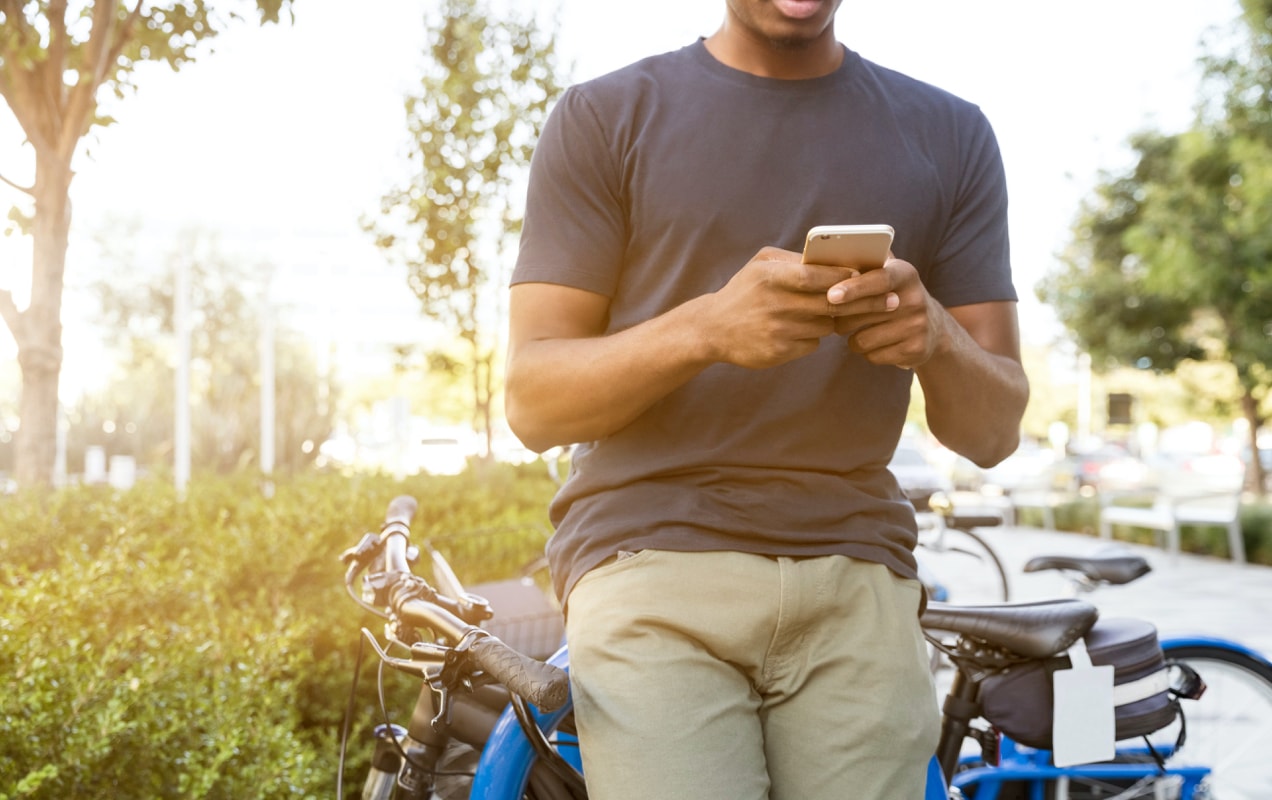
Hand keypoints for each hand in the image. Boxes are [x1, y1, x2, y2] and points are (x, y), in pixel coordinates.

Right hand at [699, 246, 855, 369]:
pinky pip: (813, 344)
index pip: (813, 276)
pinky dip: (813, 337)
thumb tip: (835, 261)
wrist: (712, 328)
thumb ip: (794, 260)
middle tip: (881, 300)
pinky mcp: (778, 352)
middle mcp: (773, 304)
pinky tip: (799, 330)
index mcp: (769, 277)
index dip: (841, 276)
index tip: (862, 276)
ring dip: (829, 320)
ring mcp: (776, 330)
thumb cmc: (744, 291)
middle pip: (828, 304)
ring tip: (820, 313)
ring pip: (825, 326)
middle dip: (859, 302)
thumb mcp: (761, 265)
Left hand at [825, 257, 948, 368]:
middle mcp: (915, 299)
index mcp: (906, 274)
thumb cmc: (895, 295)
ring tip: (860, 329)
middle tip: (833, 314)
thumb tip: (828, 254)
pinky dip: (867, 352)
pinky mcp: (916, 350)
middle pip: (862, 314)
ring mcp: (917, 326)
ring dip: (852, 337)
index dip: (853, 288)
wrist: (933, 328)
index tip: (831, 295)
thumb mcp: (889, 273)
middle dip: (841, 316)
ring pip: (862, 339)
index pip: (879, 280)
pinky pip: (872, 356)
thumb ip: (865, 263)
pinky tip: (876, 343)